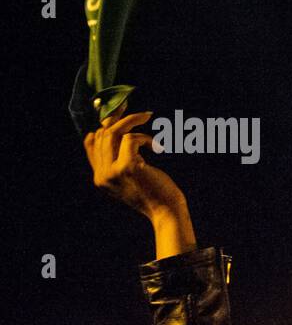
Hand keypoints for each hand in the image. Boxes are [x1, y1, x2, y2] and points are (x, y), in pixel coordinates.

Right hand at [84, 111, 195, 258]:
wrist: (167, 213)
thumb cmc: (156, 194)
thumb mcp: (134, 177)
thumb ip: (122, 160)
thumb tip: (122, 134)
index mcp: (101, 178)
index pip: (91, 144)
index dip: (103, 125)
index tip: (117, 112)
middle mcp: (102, 175)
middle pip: (102, 135)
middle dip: (119, 118)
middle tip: (138, 111)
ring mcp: (112, 172)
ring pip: (113, 133)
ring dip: (132, 121)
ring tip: (148, 117)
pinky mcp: (127, 167)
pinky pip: (131, 139)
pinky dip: (145, 138)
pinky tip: (157, 146)